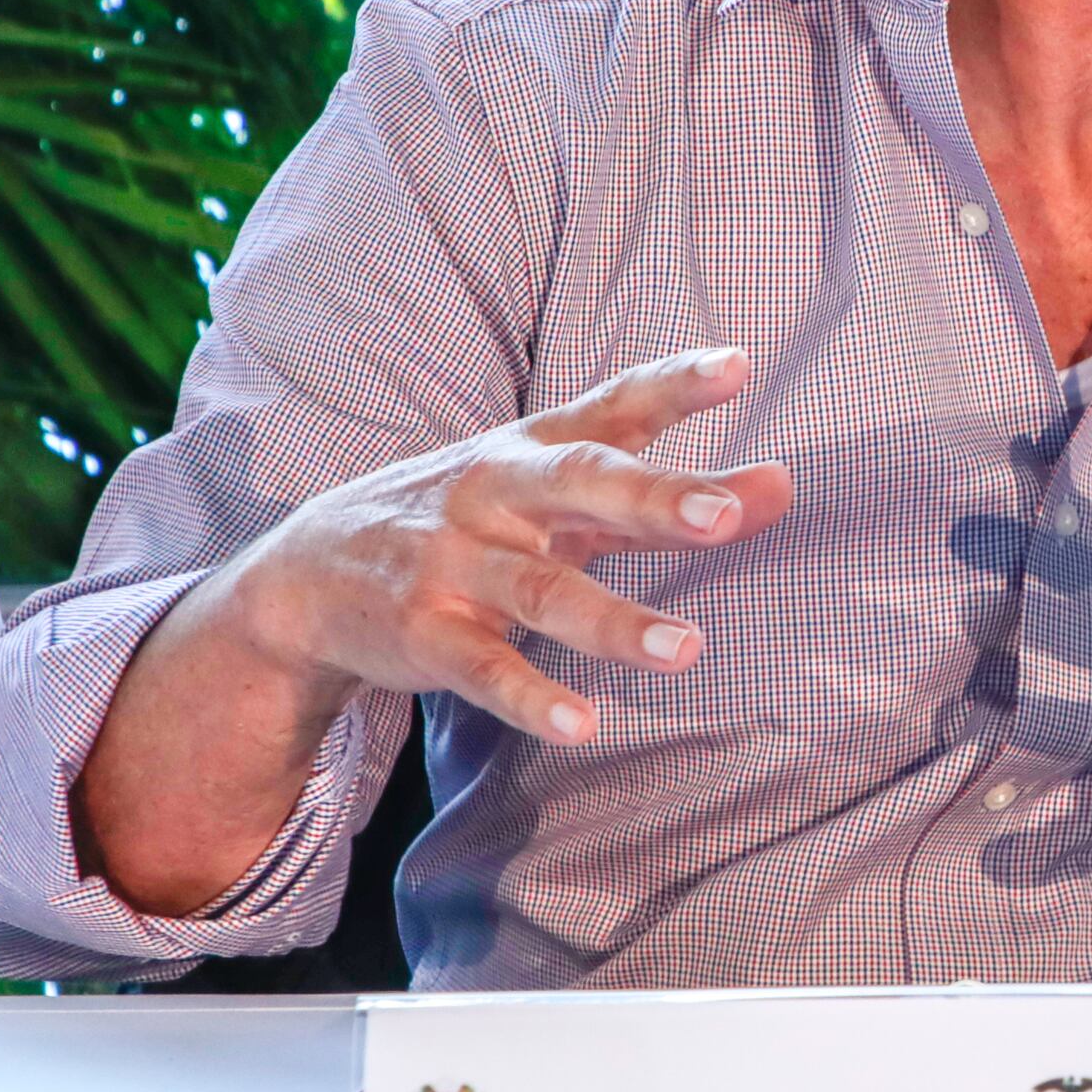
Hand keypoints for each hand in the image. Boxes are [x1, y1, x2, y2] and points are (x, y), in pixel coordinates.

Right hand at [84, 350, 794, 915]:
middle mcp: (497, 493)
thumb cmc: (469, 517)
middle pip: (581, 487)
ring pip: (542, 591)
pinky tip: (584, 725)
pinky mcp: (425, 634)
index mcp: (534, 448)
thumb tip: (784, 487)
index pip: (612, 407)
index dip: (674, 384)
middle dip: (654, 499)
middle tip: (727, 515)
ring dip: (615, 622)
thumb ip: (666, 486)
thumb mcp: (557, 490)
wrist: (307, 571)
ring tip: (688, 650)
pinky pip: (485, 670)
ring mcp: (456, 565)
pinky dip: (533, 699)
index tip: (740, 366)